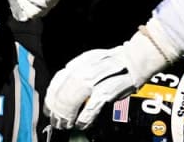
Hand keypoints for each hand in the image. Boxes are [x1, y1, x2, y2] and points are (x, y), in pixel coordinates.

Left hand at [44, 24, 174, 129]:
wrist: (135, 59)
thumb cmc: (114, 63)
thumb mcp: (90, 63)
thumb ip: (76, 75)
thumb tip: (62, 91)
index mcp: (79, 63)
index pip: (58, 80)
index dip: (51, 97)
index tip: (49, 108)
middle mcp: (84, 69)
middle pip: (63, 91)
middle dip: (57, 109)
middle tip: (56, 121)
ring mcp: (95, 80)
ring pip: (73, 98)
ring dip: (67, 114)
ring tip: (66, 124)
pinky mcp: (108, 90)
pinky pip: (91, 107)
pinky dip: (84, 117)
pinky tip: (81, 124)